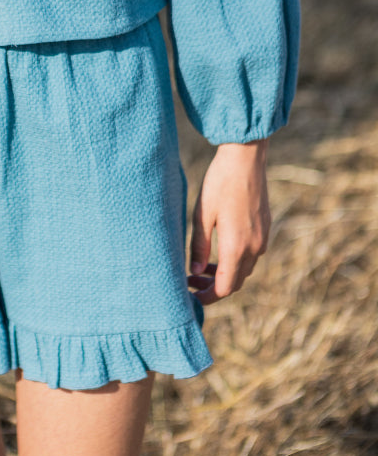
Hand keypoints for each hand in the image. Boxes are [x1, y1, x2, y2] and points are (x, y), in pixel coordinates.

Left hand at [187, 140, 270, 305]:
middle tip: (191, 280)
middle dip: (213, 287)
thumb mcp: (202, 214)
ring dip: (224, 273)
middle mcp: (254, 248)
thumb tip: (195, 271)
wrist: (245, 158)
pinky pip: (250, 255)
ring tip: (201, 266)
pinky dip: (235, 260)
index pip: (224, 288)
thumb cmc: (220, 183)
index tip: (191, 296)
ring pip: (243, 269)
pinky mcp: (265, 228)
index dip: (208, 297)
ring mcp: (262, 238)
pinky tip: (218, 249)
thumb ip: (199, 246)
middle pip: (235, 282)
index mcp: (237, 247)